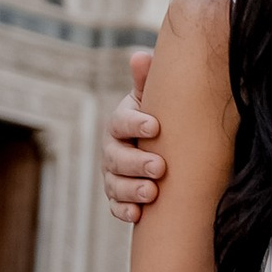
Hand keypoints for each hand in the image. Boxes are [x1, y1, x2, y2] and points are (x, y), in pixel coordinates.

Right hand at [102, 55, 163, 222]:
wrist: (160, 145)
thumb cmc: (159, 118)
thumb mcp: (154, 98)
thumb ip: (148, 81)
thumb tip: (141, 56)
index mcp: (120, 122)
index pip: (121, 121)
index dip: (136, 123)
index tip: (156, 125)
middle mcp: (112, 149)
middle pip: (116, 157)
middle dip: (136, 163)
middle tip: (160, 167)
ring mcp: (113, 174)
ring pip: (115, 184)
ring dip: (132, 190)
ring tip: (152, 193)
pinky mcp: (119, 197)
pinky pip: (116, 206)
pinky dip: (124, 211)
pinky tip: (138, 215)